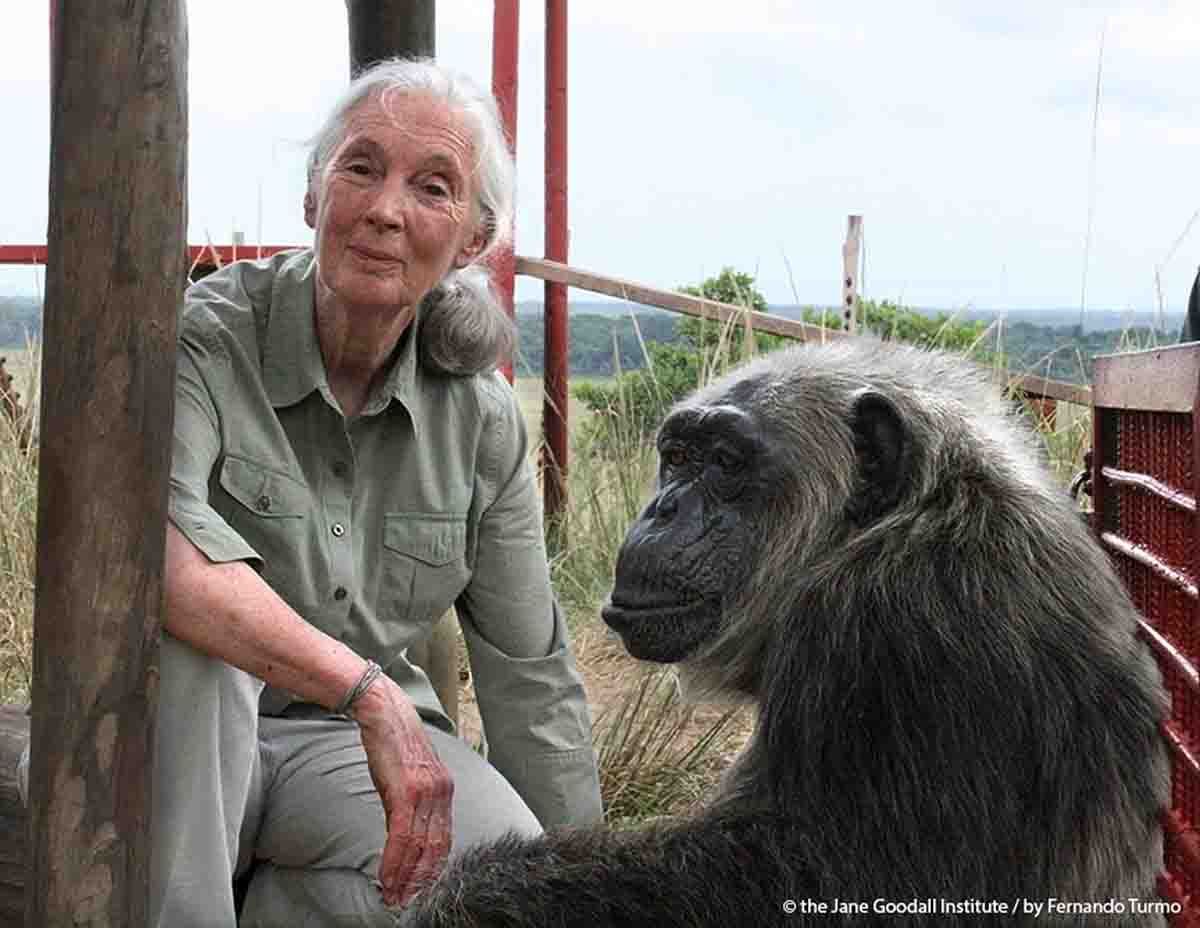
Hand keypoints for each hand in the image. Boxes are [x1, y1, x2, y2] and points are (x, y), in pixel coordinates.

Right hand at [352, 675, 454, 906]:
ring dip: (406, 878)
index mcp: (445, 791)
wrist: (384, 713)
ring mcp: (427, 792)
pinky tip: (387, 878)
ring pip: (420, 847)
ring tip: (394, 899)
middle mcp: (442, 793)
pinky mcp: (408, 791)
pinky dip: (395, 861)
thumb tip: (403, 839)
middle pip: (437, 849)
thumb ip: (410, 807)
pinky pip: (403, 836)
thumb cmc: (393, 745)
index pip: (444, 839)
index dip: (433, 869)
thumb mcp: (407, 778)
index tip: (422, 890)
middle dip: (422, 881)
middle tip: (408, 904)